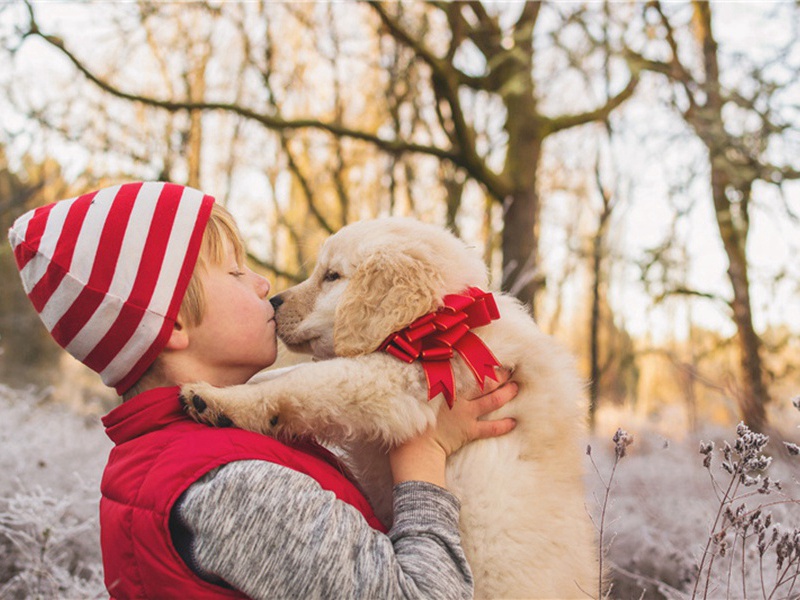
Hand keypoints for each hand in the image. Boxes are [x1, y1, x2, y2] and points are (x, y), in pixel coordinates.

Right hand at [389, 369, 517, 487]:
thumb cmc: (411, 418)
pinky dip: (503, 425)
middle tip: (509, 369)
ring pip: (493, 400)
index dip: (481, 360)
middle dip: (499, 374)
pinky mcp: (469, 431)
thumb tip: (432, 369)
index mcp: (446, 384)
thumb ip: (428, 381)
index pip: (467, 368)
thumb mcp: (415, 393)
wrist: (415, 447)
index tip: (490, 354)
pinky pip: (491, 428)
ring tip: (516, 387)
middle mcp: (460, 396)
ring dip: (506, 393)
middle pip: (485, 381)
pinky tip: (513, 422)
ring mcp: (466, 413)